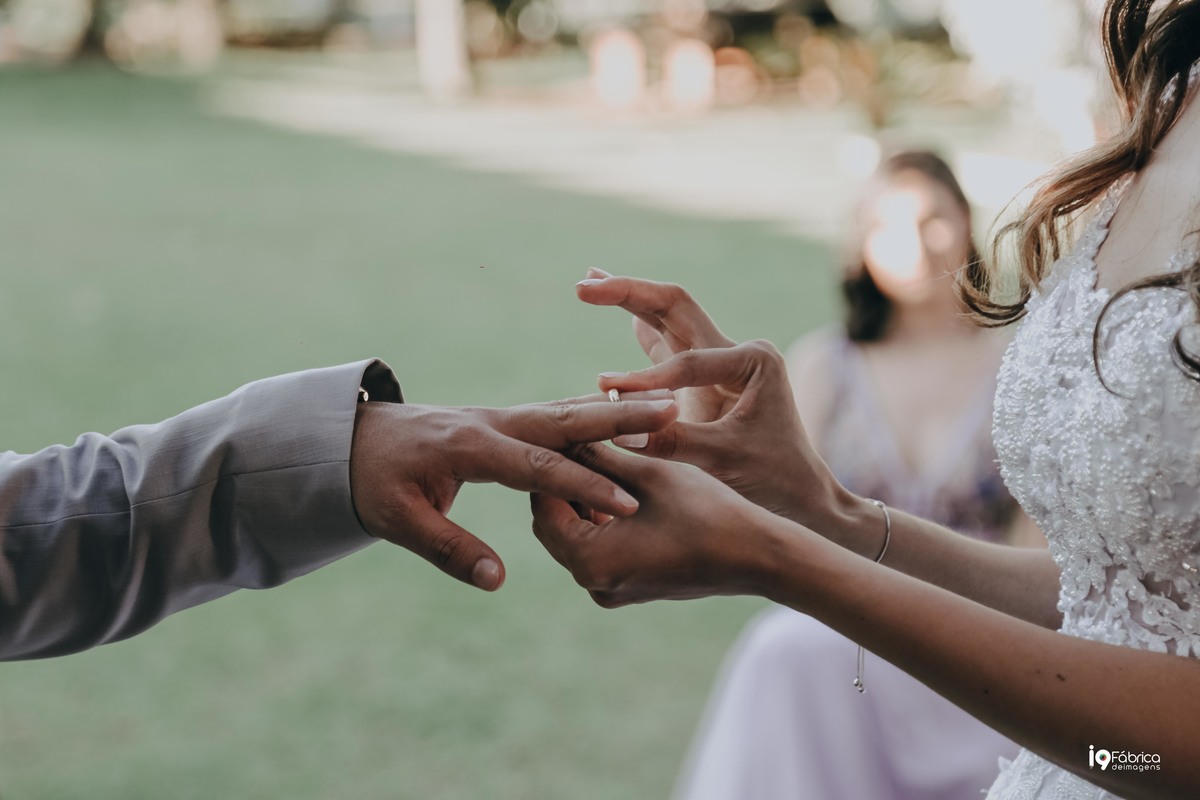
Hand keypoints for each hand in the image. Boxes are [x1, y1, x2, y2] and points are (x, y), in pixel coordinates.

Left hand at [349, 393, 676, 590]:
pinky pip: (556, 417)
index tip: (629, 504)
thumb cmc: (373, 481)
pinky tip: (624, 417)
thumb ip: (448, 548)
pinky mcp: (504, 423)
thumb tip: (496, 579)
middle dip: (619, 419)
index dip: (584, 485)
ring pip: (566, 412)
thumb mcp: (396, 520)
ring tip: (664, 409)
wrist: (352, 438)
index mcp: (472, 448)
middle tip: (669, 414)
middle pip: (566, 420)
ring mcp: (500, 419)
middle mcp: (493, 424)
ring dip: (614, 411)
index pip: (538, 467)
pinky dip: (592, 415)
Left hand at [530, 443, 795, 606]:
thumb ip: (599, 455)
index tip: (558, 436)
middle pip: (555, 525)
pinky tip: (616, 486)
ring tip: (595, 458)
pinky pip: (600, 551)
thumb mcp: (647, 473)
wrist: (757, 557)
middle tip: (572, 444)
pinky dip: (601, 521)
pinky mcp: (631, 588)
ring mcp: (612, 590)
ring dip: (582, 501)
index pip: (545, 507)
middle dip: (563, 485)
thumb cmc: (705, 511)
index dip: (550, 468)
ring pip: (577, 538)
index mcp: (589, 560)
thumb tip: (566, 435)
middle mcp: (594, 583)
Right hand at [577, 271, 845, 528]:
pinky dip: (639, 328)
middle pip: (674, 306)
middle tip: (583, 285)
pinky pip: (666, 346)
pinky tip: (620, 314)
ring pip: (667, 318)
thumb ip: (672, 442)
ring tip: (589, 280)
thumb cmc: (773, 481)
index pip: (685, 362)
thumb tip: (617, 433)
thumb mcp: (723, 461)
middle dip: (628, 293)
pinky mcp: (706, 380)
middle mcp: (738, 350)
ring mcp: (721, 362)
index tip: (606, 392)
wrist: (801, 500)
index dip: (644, 381)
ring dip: (629, 299)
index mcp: (752, 360)